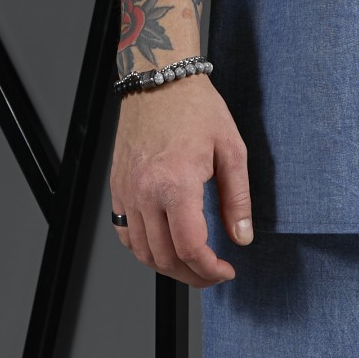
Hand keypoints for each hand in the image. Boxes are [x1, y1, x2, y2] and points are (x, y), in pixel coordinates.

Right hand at [109, 78, 253, 287]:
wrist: (160, 82)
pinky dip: (144, 250)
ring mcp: (127, 191)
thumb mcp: (231, 149)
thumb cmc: (196, 108)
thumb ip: (238, 199)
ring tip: (192, 265)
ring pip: (142, 251)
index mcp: (176, 183)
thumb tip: (241, 237)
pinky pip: (124, 233)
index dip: (210, 269)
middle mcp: (145, 192)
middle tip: (213, 273)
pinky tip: (164, 247)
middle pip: (164, 257)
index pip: (190, 248)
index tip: (226, 270)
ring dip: (168, 267)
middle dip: (193, 275)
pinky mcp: (117, 188)